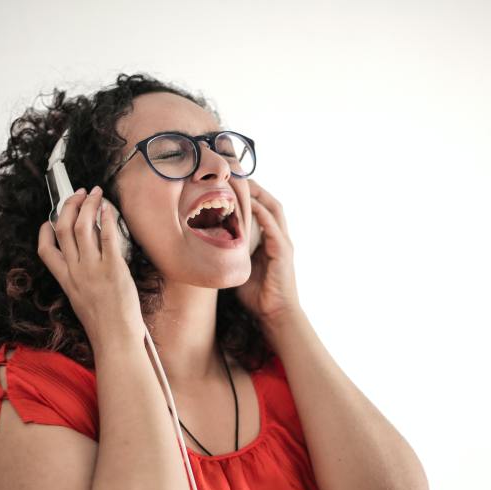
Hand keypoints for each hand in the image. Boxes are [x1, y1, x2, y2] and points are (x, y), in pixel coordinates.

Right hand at [37, 186, 145, 346]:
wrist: (115, 338)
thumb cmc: (104, 324)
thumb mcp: (82, 301)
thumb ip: (81, 280)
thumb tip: (89, 261)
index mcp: (65, 280)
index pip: (45, 250)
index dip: (44, 231)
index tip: (50, 219)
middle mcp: (75, 271)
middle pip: (63, 229)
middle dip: (69, 206)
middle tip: (78, 194)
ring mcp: (92, 268)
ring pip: (82, 226)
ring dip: (88, 205)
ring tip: (95, 194)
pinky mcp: (113, 268)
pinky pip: (106, 236)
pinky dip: (106, 218)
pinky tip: (108, 208)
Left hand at [234, 179, 301, 325]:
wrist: (275, 315)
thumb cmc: (259, 296)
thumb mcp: (241, 269)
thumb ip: (232, 255)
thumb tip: (207, 248)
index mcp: (271, 240)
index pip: (264, 209)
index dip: (251, 195)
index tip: (233, 184)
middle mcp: (279, 238)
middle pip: (271, 202)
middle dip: (256, 187)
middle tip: (238, 175)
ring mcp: (283, 243)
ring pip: (274, 209)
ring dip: (260, 194)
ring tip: (244, 182)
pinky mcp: (283, 252)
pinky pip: (273, 227)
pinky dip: (262, 214)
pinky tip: (250, 204)